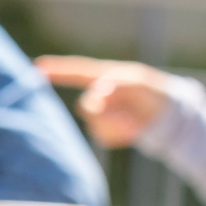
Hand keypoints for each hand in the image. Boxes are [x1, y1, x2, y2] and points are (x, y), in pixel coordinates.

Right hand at [36, 56, 175, 149]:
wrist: (168, 115)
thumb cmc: (154, 92)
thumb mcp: (141, 83)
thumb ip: (119, 85)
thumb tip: (98, 91)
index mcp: (104, 76)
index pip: (77, 72)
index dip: (57, 70)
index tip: (37, 68)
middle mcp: (99, 95)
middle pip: (86, 106)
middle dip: (104, 114)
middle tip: (127, 119)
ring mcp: (102, 114)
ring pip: (94, 125)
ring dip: (116, 126)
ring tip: (135, 124)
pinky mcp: (108, 131)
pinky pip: (104, 137)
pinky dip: (119, 135)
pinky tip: (133, 130)